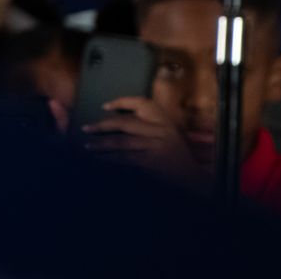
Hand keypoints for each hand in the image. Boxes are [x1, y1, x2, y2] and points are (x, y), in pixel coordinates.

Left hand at [83, 96, 205, 184]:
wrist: (194, 179)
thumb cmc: (178, 155)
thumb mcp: (169, 134)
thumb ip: (150, 125)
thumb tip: (118, 121)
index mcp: (165, 120)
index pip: (141, 103)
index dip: (121, 102)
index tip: (104, 106)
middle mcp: (161, 130)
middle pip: (126, 123)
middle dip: (103, 126)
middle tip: (86, 128)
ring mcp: (156, 146)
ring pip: (122, 142)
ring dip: (102, 144)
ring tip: (88, 146)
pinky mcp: (152, 162)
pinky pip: (126, 158)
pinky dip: (111, 159)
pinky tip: (100, 159)